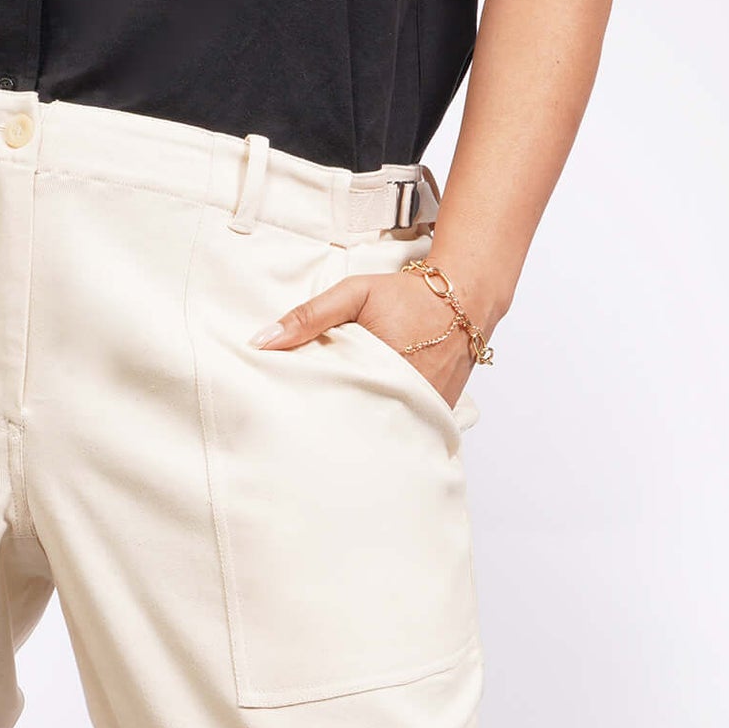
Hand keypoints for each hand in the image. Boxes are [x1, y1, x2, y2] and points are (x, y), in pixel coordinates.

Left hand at [251, 267, 477, 408]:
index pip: (334, 402)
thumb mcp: (354, 294)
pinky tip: (369, 423)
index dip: (311, 409)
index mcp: (381, 367)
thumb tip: (262, 341)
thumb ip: (309, 316)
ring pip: (382, 429)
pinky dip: (388, 424)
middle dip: (333, 424)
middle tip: (306, 430)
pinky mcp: (437, 411)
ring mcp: (425, 406)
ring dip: (361, 427)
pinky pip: (406, 426)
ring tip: (334, 433)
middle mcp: (407, 393)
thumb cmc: (408, 295)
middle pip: (356, 421)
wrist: (466, 298)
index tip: (290, 412)